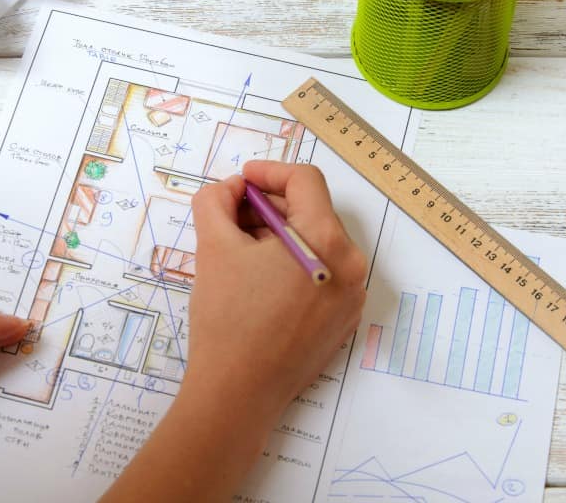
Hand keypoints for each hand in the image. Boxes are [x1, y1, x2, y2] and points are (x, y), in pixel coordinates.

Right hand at [186, 161, 367, 429]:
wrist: (238, 393)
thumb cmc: (228, 317)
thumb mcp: (213, 246)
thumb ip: (216, 200)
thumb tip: (230, 189)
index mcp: (327, 240)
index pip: (305, 181)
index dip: (269, 172)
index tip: (241, 181)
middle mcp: (352, 265)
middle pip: (311, 213)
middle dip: (269, 208)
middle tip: (231, 218)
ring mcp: (351, 297)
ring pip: (316, 245)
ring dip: (279, 237)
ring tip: (241, 253)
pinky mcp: (342, 322)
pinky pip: (322, 276)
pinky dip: (293, 267)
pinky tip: (258, 284)